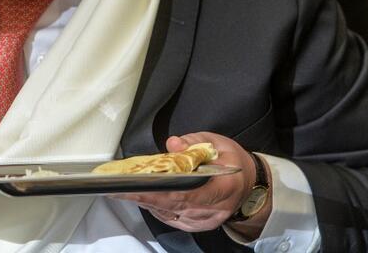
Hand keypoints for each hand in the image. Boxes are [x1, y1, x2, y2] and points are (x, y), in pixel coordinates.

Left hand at [114, 132, 268, 236]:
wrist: (249, 184)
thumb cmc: (231, 161)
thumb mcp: (217, 143)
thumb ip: (193, 143)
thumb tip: (172, 144)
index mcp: (223, 187)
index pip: (187, 195)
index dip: (159, 193)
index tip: (136, 188)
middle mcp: (214, 210)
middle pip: (173, 206)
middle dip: (144, 197)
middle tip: (118, 188)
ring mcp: (205, 221)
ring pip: (169, 214)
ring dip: (146, 202)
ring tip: (123, 190)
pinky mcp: (196, 225)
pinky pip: (171, 218)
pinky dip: (155, 207)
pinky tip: (142, 197)